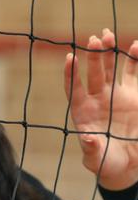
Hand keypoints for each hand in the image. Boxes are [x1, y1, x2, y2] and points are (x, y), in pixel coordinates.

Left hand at [64, 28, 137, 190]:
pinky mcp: (134, 96)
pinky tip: (135, 45)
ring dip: (109, 52)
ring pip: (111, 69)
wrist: (127, 165)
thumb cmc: (106, 163)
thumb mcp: (96, 158)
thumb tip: (86, 138)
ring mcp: (116, 95)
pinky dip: (134, 60)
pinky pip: (134, 74)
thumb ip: (91, 148)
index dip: (71, 74)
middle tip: (93, 39)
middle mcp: (97, 99)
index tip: (69, 58)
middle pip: (94, 73)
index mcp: (83, 111)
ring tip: (106, 34)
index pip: (73, 88)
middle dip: (93, 56)